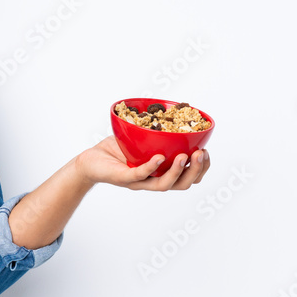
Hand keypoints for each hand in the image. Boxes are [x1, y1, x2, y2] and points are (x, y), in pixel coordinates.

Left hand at [74, 136, 209, 190]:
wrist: (89, 161)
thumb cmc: (115, 150)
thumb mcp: (140, 140)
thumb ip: (157, 133)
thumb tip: (173, 112)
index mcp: (160, 173)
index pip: (187, 177)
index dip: (201, 168)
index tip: (207, 152)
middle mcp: (151, 180)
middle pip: (182, 184)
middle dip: (195, 170)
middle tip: (201, 154)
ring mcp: (137, 181)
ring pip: (163, 184)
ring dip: (177, 171)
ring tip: (185, 156)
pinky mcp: (122, 178)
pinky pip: (139, 175)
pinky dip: (151, 167)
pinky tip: (159, 157)